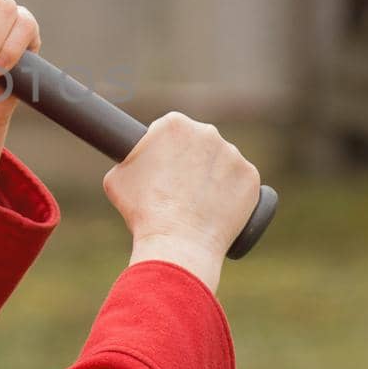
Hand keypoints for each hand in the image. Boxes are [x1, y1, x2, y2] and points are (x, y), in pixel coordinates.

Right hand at [102, 112, 260, 293]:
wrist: (177, 244)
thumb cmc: (143, 211)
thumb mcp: (117, 178)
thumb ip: (130, 159)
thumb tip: (136, 160)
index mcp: (174, 124)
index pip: (169, 131)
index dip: (163, 150)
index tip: (163, 169)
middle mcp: (208, 132)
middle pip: (198, 142)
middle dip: (190, 161)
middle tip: (179, 189)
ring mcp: (233, 154)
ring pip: (221, 162)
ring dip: (212, 176)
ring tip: (198, 204)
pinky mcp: (251, 178)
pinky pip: (240, 182)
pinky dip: (231, 194)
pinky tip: (217, 209)